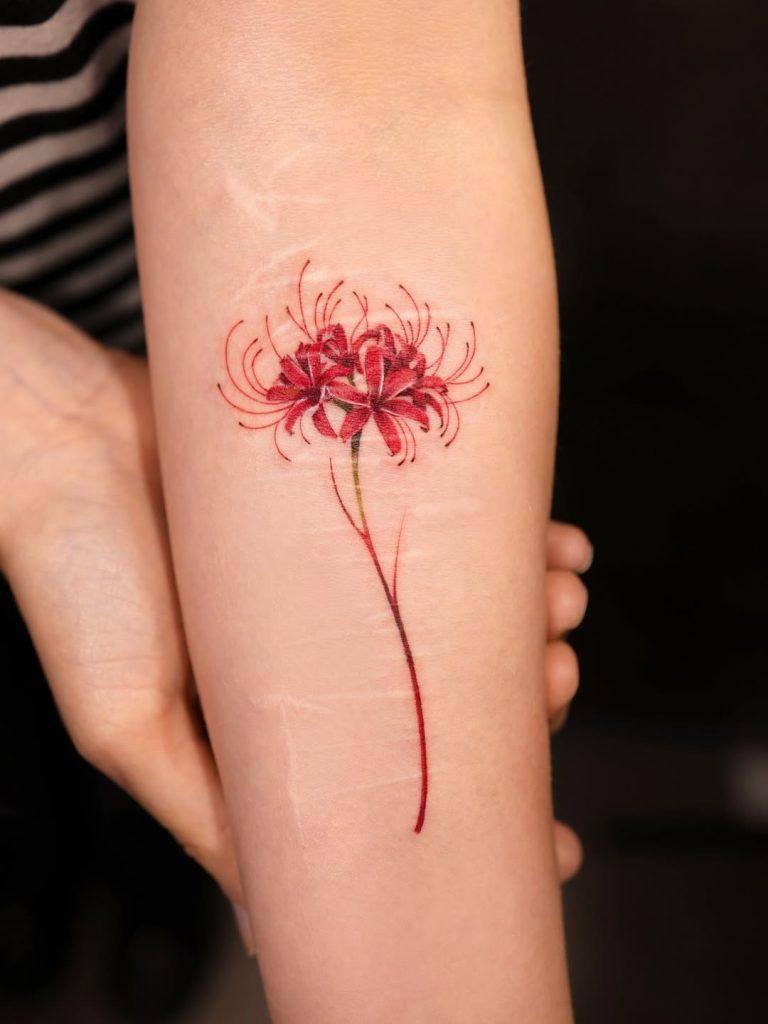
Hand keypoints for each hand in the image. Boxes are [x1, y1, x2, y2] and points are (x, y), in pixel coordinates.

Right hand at [0, 290, 589, 922]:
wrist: (61, 439)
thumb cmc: (79, 582)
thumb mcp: (131, 725)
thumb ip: (213, 818)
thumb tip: (282, 920)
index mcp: (278, 723)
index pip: (402, 786)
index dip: (484, 817)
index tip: (553, 843)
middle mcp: (324, 655)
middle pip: (454, 698)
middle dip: (527, 700)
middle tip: (556, 682)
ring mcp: (345, 578)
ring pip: (469, 614)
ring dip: (533, 616)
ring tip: (563, 605)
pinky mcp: (352, 503)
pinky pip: (457, 523)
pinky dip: (519, 539)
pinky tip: (561, 546)